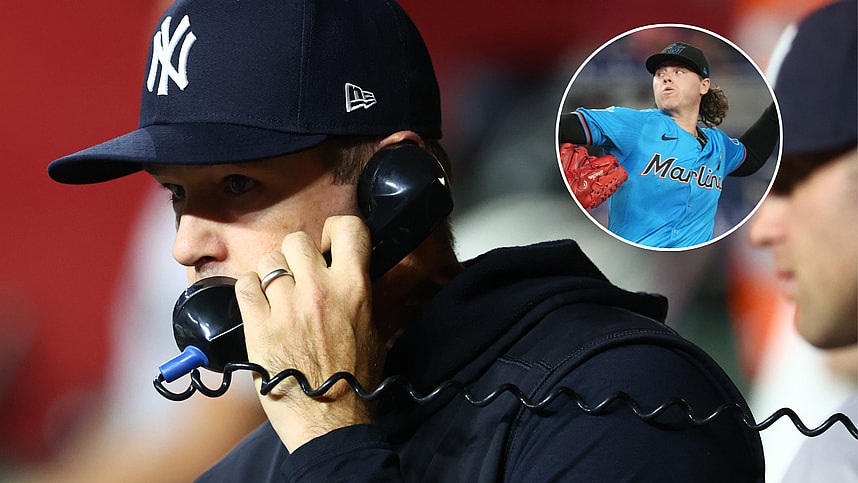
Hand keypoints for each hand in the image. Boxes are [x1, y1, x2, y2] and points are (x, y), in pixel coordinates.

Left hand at [234, 215, 383, 450]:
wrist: (329, 420)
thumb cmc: (354, 380)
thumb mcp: (373, 329)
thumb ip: (361, 293)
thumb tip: (353, 269)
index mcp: (354, 288)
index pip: (348, 229)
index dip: (335, 230)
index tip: (329, 242)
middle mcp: (319, 290)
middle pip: (297, 240)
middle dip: (297, 256)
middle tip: (299, 276)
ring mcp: (286, 307)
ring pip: (268, 261)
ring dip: (271, 276)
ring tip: (278, 297)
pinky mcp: (258, 326)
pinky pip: (244, 285)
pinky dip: (249, 292)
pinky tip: (259, 308)